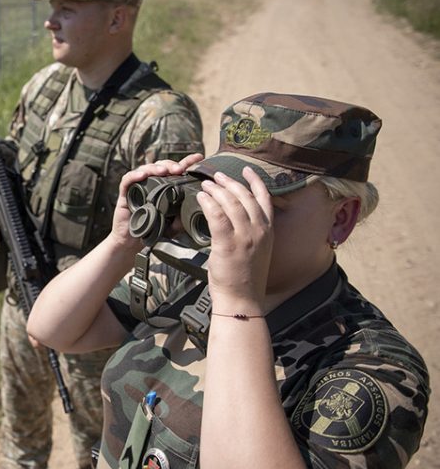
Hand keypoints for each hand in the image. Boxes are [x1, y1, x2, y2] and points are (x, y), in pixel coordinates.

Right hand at [110, 153, 203, 248]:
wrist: (131, 242)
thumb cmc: (150, 230)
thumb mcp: (173, 225)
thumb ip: (182, 217)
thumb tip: (196, 209)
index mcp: (163, 188)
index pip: (175, 171)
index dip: (186, 162)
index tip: (198, 157)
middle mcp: (151, 184)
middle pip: (160, 166)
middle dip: (171, 165)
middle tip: (180, 169)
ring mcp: (137, 187)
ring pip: (145, 169)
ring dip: (155, 168)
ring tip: (164, 171)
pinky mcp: (125, 193)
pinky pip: (128, 180)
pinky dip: (135, 175)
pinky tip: (142, 175)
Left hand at [195, 167, 272, 312]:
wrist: (242, 299)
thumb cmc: (245, 277)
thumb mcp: (257, 251)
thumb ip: (250, 232)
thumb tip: (234, 218)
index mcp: (268, 231)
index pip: (264, 198)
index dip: (255, 180)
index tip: (247, 169)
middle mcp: (259, 231)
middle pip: (245, 196)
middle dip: (230, 182)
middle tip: (216, 175)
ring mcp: (245, 237)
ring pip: (231, 203)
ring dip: (216, 190)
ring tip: (205, 184)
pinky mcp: (228, 244)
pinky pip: (217, 216)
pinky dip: (208, 203)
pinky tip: (201, 197)